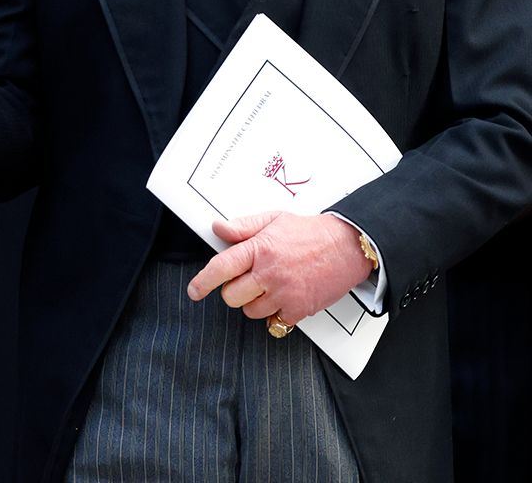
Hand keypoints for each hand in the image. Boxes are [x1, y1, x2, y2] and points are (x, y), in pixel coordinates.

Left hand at [186, 211, 373, 325]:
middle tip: (247, 279)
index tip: (194, 290)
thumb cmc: (310, 232)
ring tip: (269, 285)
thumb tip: (218, 228)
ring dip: (254, 302)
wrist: (346, 246)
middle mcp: (269, 273)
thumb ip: (242, 227)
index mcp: (259, 249)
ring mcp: (284, 294)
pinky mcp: (299, 310)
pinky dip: (275, 313)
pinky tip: (284, 296)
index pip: (221, 267)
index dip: (203, 281)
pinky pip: (274, 322)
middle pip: (232, 296)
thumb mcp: (272, 220)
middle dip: (234, 290)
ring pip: (250, 311)